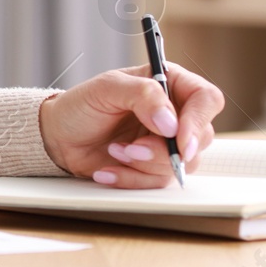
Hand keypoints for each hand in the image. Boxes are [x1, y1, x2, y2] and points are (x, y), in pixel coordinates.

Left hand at [37, 63, 224, 188]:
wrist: (59, 136)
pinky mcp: (155, 167)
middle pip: (200, 138)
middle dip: (163, 149)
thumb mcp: (106, 89)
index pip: (206, 99)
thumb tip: (171, 121)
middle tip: (131, 148)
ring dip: (145, 164)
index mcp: (168, 84)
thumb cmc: (81, 106)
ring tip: (115, 151)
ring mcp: (167, 143)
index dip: (198, 120)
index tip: (179, 138)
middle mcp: (174, 114)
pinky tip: (107, 169)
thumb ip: (141, 95)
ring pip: (183, 164)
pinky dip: (131, 178)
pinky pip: (159, 182)